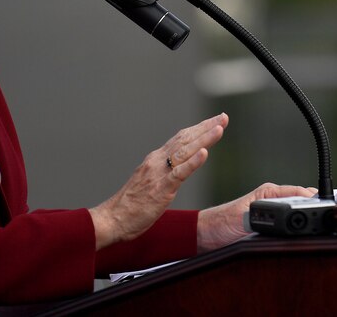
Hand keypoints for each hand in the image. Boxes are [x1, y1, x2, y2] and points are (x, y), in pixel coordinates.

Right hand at [89, 112, 228, 248]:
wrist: (113, 219)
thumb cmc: (131, 205)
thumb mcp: (150, 182)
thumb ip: (163, 172)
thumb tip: (177, 167)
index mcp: (155, 159)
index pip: (180, 139)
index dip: (198, 129)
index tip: (215, 121)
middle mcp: (157, 161)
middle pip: (185, 139)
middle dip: (206, 127)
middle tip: (223, 117)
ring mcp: (159, 173)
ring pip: (185, 151)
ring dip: (204, 139)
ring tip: (219, 128)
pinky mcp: (161, 188)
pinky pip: (179, 173)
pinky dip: (193, 162)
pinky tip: (205, 153)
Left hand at [197, 182, 317, 251]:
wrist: (207, 235)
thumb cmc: (220, 223)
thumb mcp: (242, 219)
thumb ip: (259, 216)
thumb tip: (278, 217)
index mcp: (267, 192)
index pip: (297, 191)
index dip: (312, 198)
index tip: (325, 205)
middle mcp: (271, 199)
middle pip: (301, 200)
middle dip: (313, 206)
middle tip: (323, 215)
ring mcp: (272, 210)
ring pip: (297, 209)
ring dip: (306, 214)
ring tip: (317, 220)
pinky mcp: (269, 223)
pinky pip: (289, 220)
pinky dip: (298, 223)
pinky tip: (303, 229)